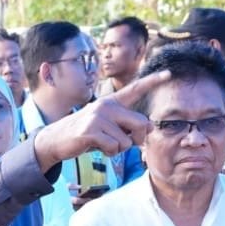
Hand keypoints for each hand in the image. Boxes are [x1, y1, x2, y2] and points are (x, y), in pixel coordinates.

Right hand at [31, 70, 168, 170]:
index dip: (153, 81)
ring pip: (127, 141)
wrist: (55, 140)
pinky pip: (113, 147)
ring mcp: (98, 117)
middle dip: (137, 139)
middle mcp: (106, 106)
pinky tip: (96, 147)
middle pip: (141, 124)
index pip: (135, 89)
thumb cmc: (85, 135)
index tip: (168, 73)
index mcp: (112, 102)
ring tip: (102, 143)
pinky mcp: (91, 130)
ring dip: (117, 149)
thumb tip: (150, 127)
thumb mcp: (108, 128)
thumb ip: (127, 126)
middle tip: (122, 143)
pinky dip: (108, 152)